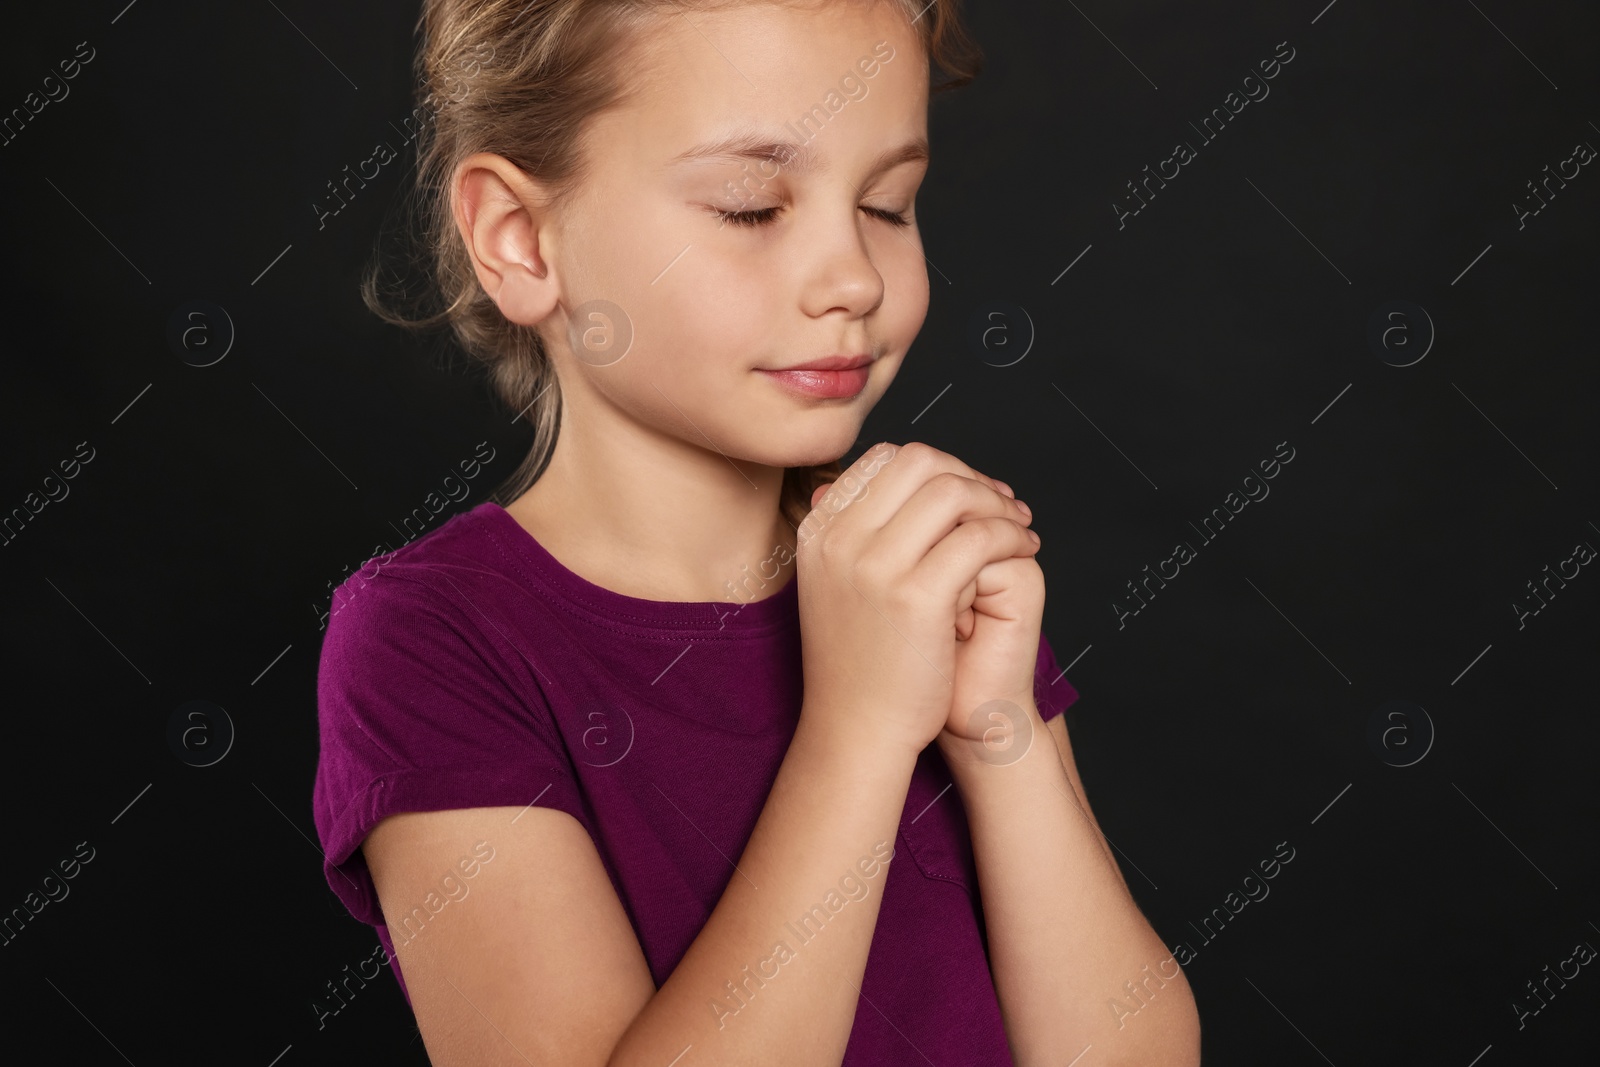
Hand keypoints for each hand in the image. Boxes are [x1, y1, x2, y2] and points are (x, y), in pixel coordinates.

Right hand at [794, 442, 1037, 759]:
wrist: (855, 729)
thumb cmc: (857, 663)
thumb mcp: (835, 585)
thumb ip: (855, 532)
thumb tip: (889, 479)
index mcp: (819, 531)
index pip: (885, 459)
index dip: (938, 468)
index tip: (970, 494)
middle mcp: (839, 539)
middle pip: (920, 462)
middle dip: (970, 476)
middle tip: (1002, 505)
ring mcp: (874, 565)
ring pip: (953, 492)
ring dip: (997, 503)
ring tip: (1019, 527)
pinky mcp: (916, 596)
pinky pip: (980, 537)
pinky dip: (1011, 535)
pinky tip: (1025, 550)